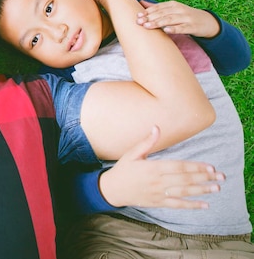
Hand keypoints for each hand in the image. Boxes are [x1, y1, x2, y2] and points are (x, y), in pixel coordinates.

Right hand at [99, 125, 223, 208]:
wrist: (112, 189)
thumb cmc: (123, 169)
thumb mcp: (132, 153)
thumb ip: (146, 142)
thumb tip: (156, 127)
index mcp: (152, 167)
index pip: (179, 167)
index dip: (195, 167)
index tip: (210, 167)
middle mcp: (157, 181)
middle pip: (184, 180)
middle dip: (204, 178)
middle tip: (220, 177)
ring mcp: (158, 193)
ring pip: (184, 192)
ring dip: (201, 191)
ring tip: (216, 188)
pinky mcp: (158, 202)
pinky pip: (177, 205)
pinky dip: (191, 205)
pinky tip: (204, 204)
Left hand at [137, 0, 219, 37]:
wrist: (207, 21)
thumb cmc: (185, 16)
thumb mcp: (172, 9)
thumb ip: (157, 7)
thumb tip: (141, 2)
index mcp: (173, 5)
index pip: (158, 7)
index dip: (148, 11)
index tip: (138, 16)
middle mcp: (179, 9)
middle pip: (162, 13)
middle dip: (150, 17)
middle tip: (139, 22)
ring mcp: (186, 18)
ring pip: (170, 19)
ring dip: (158, 23)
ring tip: (147, 26)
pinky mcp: (192, 26)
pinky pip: (182, 28)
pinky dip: (174, 29)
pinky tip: (166, 30)